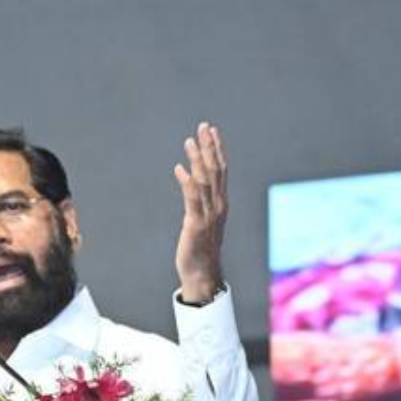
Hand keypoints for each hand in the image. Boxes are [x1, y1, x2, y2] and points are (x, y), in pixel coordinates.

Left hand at [173, 121, 227, 302]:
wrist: (203, 273)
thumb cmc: (201, 248)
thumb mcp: (203, 221)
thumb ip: (200, 203)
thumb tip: (193, 184)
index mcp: (220, 203)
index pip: (221, 170)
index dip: (216, 149)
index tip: (212, 131)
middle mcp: (218, 206)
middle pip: (215, 170)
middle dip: (209, 147)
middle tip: (203, 126)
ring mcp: (208, 215)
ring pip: (205, 181)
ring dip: (197, 159)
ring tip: (189, 141)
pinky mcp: (195, 224)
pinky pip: (192, 199)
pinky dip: (186, 182)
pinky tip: (179, 168)